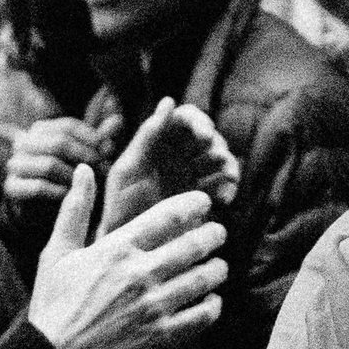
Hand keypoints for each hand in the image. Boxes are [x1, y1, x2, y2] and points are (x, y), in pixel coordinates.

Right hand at [0, 112, 106, 215]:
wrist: (38, 208)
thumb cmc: (65, 176)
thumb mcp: (83, 156)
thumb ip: (97, 139)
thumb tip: (118, 119)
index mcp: (40, 129)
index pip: (67, 126)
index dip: (91, 137)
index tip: (107, 150)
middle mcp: (23, 142)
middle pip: (59, 142)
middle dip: (85, 156)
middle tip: (102, 169)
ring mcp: (15, 164)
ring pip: (49, 165)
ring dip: (74, 176)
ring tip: (88, 184)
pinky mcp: (12, 187)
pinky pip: (38, 187)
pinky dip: (59, 191)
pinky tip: (71, 195)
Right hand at [26, 174, 229, 348]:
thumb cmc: (52, 305)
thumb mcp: (56, 253)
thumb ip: (75, 209)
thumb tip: (84, 169)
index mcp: (116, 249)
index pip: (169, 215)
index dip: (195, 205)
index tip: (205, 203)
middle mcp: (139, 274)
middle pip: (194, 244)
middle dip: (213, 235)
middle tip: (218, 233)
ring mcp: (153, 307)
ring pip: (204, 279)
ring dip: (217, 269)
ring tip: (218, 266)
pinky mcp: (162, 338)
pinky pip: (203, 316)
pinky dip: (213, 305)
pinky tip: (211, 300)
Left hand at [103, 97, 239, 230]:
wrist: (127, 248)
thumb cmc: (119, 206)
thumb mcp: (128, 170)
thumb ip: (147, 136)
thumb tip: (169, 100)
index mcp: (160, 141)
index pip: (186, 118)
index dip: (199, 121)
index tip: (204, 134)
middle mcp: (179, 154)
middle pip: (208, 136)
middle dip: (216, 144)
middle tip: (217, 157)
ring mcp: (194, 174)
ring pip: (221, 159)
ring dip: (227, 164)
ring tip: (228, 176)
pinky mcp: (204, 196)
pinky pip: (224, 186)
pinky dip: (228, 189)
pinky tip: (224, 199)